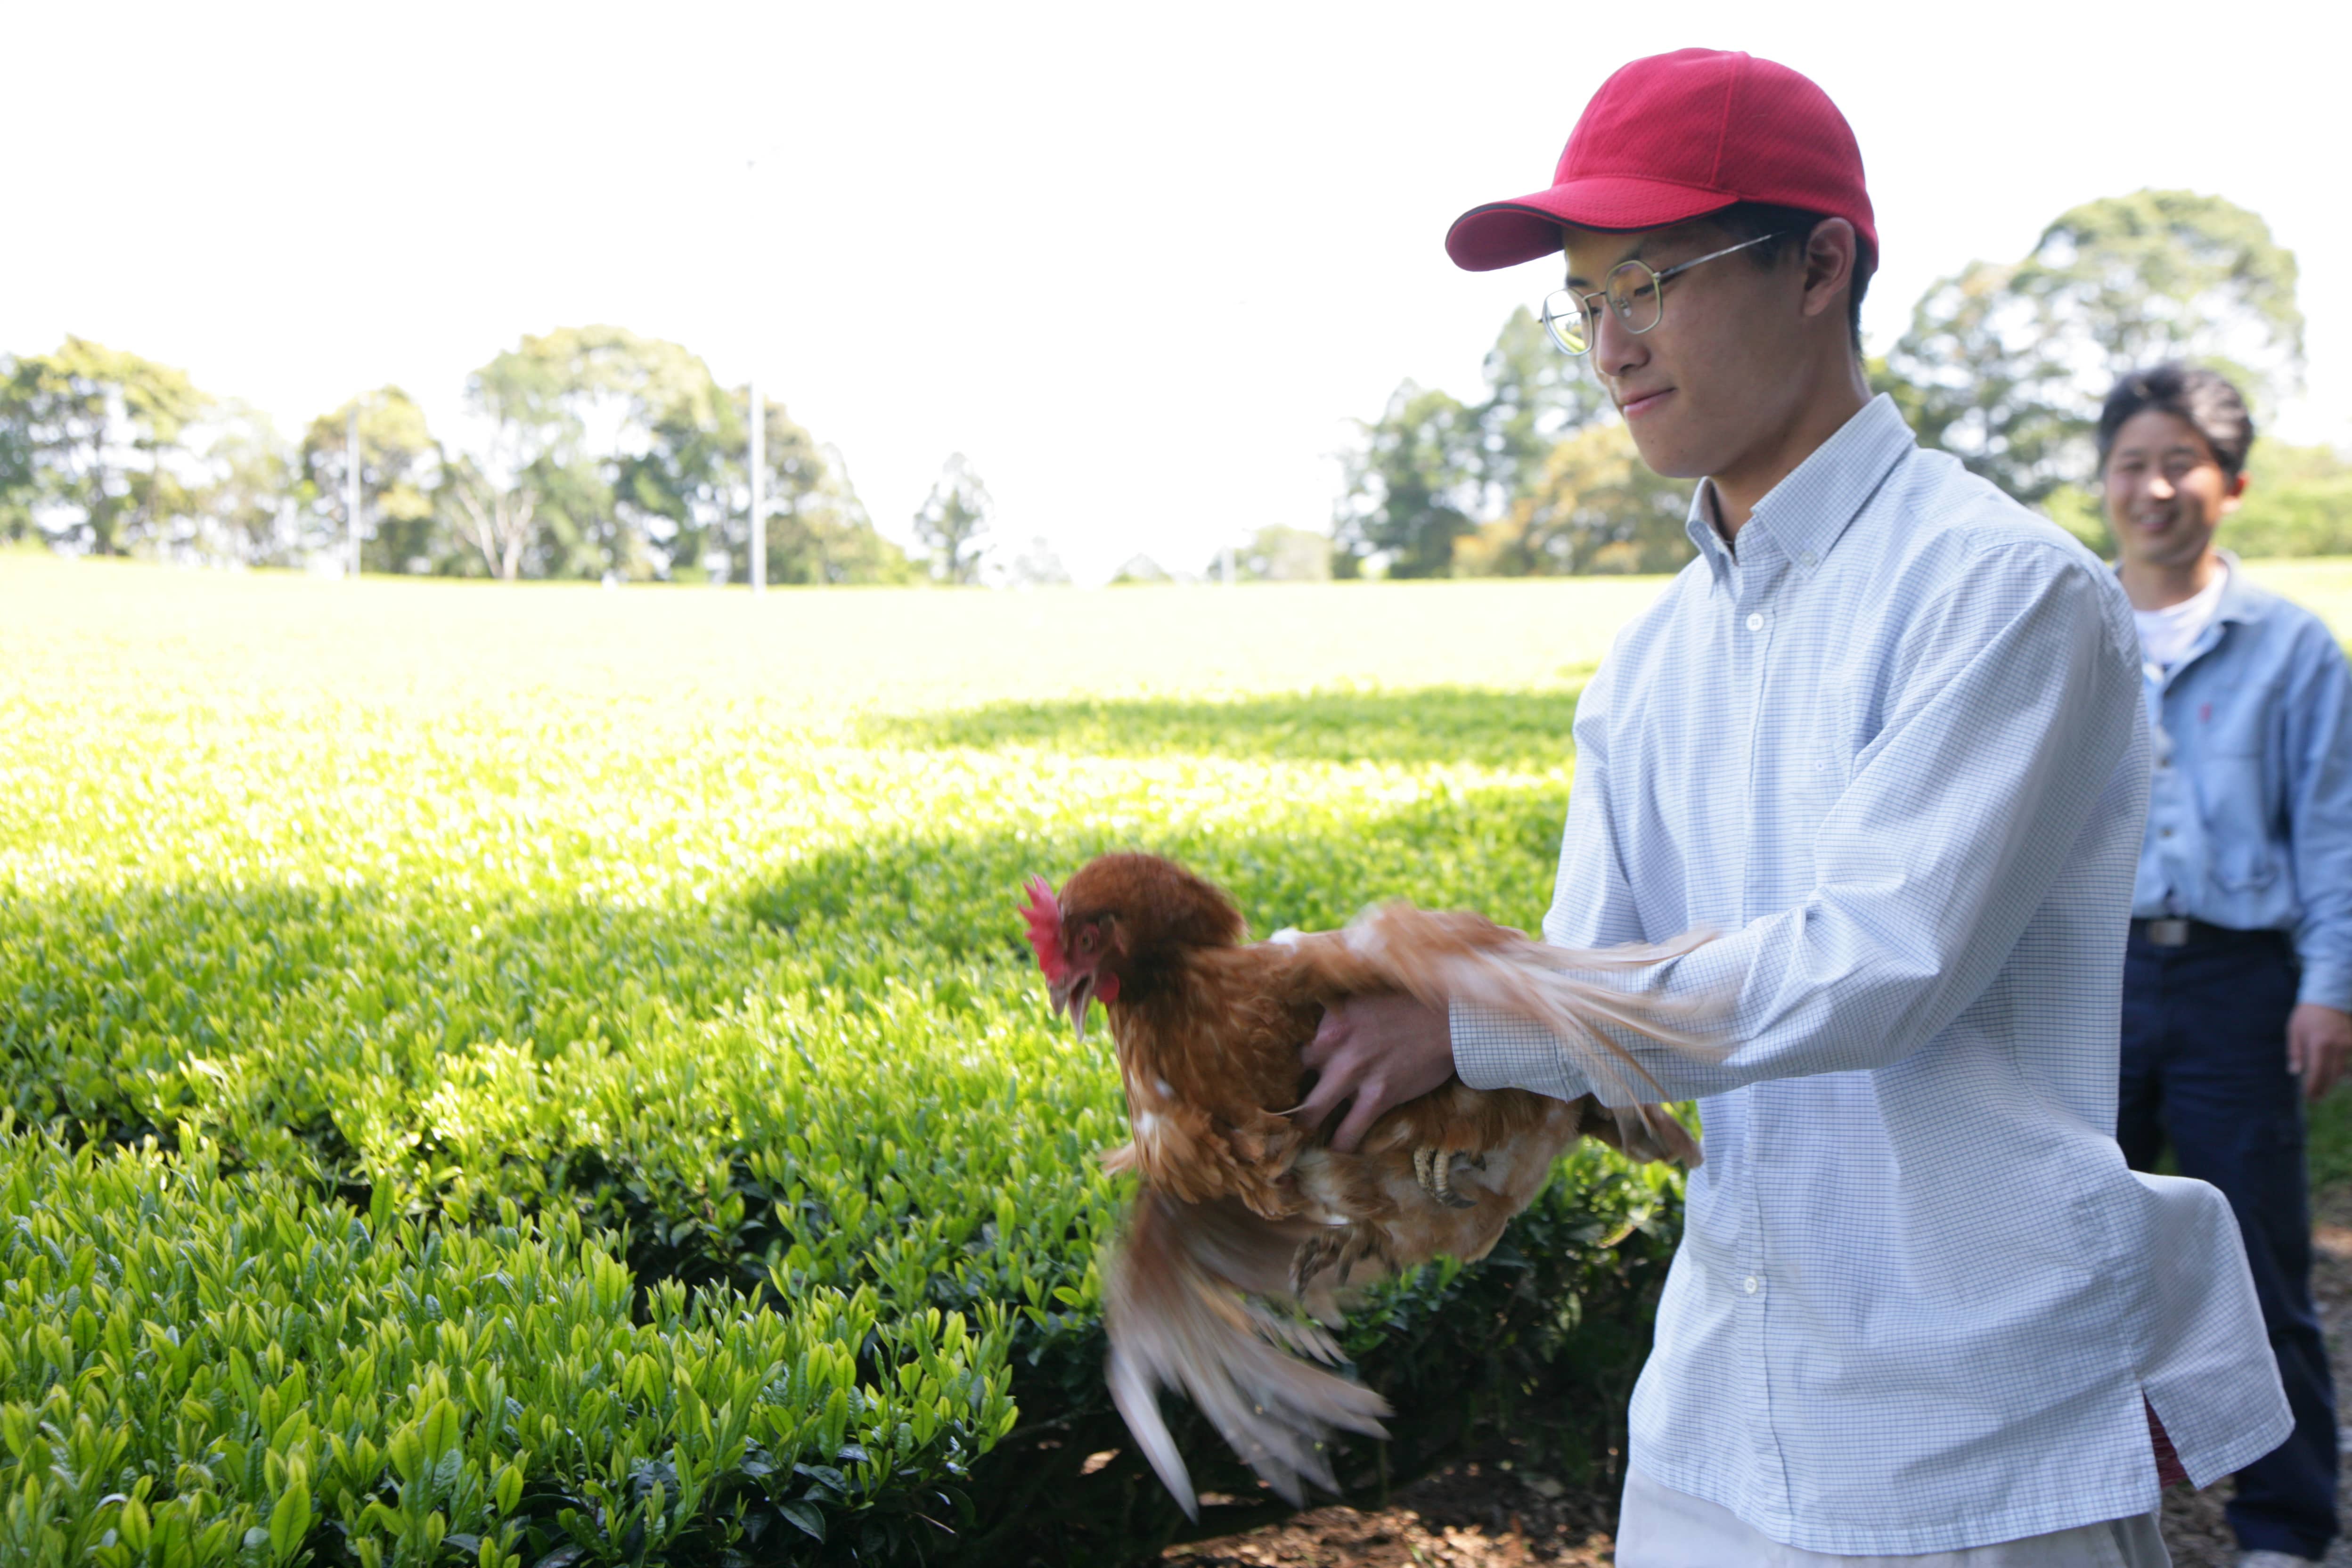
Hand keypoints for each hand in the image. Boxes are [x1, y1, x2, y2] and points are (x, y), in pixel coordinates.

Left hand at [1292, 994, 1454, 1151]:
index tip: (1292, 1074)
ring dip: (1306, 1126)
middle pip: (1294, 1078)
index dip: (1293, 1063)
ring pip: (1312, 1112)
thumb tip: (1319, 1014)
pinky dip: (1341, 1145)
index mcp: (1328, 1020)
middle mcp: (1333, 1046)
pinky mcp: (1378, 1097)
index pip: (1295, 1046)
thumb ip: (1338, 1010)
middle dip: (1289, 1097)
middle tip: (1287, 1109)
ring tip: (1301, 1137)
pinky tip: (1337, 1151)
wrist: (1448, 1019)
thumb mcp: (1363, 996)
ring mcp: (1354, 1074)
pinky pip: (1349, 1132)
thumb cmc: (1409, 1003)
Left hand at [2287, 1003, 2351, 1100]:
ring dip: (2335, 1081)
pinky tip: (2339, 1076)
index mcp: (2319, 1044)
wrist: (2329, 998)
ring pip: (2345, 1071)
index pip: (2317, 1073)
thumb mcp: (2294, 1031)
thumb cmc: (2308, 1015)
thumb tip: (2295, 1072)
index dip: (2314, 1087)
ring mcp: (2349, 1045)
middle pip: (2333, 1076)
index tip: (2309, 1096)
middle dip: (2324, 1088)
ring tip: (2324, 1088)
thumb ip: (2295, 1052)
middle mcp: (2337, 1046)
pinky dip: (2347, 1071)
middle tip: (2316, 1097)